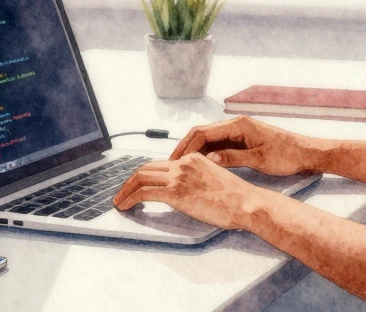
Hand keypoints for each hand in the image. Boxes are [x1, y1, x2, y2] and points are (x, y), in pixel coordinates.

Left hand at [111, 153, 272, 229]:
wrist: (247, 203)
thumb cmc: (237, 198)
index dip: (144, 174)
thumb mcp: (213, 181)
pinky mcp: (176, 191)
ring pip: (140, 177)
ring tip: (119, 201)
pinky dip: (130, 198)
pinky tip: (125, 206)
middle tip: (121, 193)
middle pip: (146, 167)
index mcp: (193, 158)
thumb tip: (182, 193)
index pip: (160, 163)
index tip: (135, 185)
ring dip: (125, 189)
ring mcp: (179, 176)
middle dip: (129, 181)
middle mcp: (184, 163)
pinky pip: (144, 192)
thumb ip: (196, 181)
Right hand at [170, 116, 316, 176]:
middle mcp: (235, 125)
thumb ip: (233, 157)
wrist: (306, 153)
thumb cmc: (287, 154)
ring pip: (208, 140)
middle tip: (170, 164)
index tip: (174, 160)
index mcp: (238, 125)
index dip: (186, 146)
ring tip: (180, 168)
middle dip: (185, 148)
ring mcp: (238, 132)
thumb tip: (210, 159)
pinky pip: (218, 145)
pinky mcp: (241, 140)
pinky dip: (207, 155)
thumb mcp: (259, 159)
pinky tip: (200, 167)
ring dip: (194, 152)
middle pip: (201, 134)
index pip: (202, 132)